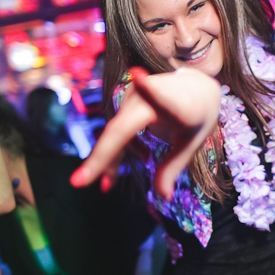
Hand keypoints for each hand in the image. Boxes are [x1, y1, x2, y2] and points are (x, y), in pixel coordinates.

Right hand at [70, 67, 221, 199]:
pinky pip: (117, 129)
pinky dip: (115, 151)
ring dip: (109, 160)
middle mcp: (152, 93)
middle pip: (121, 128)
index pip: (166, 99)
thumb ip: (174, 167)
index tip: (138, 77)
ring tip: (106, 186)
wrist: (195, 86)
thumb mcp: (191, 143)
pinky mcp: (126, 98)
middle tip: (78, 182)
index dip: (152, 89)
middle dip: (102, 156)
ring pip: (115, 132)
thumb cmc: (197, 115)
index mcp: (179, 104)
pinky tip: (110, 178)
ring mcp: (135, 93)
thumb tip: (163, 198)